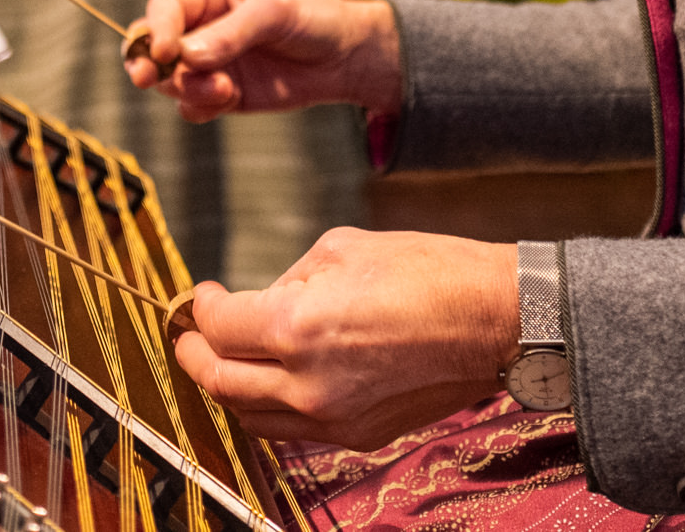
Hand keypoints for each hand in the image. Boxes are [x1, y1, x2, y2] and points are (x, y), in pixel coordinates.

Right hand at [124, 0, 401, 119]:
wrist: (343, 58)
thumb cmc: (312, 18)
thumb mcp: (276, 12)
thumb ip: (233, 32)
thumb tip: (189, 55)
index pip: (165, 8)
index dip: (156, 29)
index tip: (163, 53)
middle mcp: (199, 26)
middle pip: (150, 46)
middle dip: (145, 64)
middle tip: (147, 79)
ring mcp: (206, 63)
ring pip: (169, 80)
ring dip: (187, 89)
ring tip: (225, 90)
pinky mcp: (219, 93)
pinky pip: (191, 106)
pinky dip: (202, 107)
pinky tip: (231, 99)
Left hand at [173, 229, 515, 448]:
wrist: (493, 320)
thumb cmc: (430, 274)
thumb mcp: (342, 249)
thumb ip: (289, 279)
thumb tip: (263, 300)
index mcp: (297, 327)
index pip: (219, 328)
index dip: (201, 309)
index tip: (204, 297)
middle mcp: (307, 383)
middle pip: (219, 381)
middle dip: (195, 354)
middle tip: (191, 335)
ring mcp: (332, 417)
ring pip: (250, 417)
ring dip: (228, 387)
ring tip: (225, 361)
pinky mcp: (358, 435)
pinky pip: (292, 429)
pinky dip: (270, 407)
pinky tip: (272, 382)